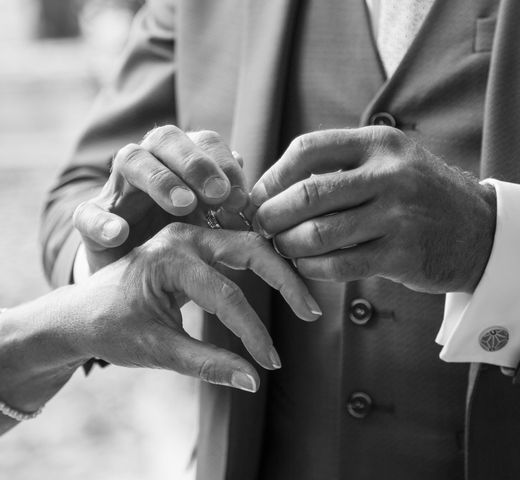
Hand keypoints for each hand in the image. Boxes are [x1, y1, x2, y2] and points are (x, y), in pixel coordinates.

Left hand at [64, 223, 318, 391]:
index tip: (271, 363)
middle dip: (284, 280)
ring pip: (247, 243)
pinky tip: (281, 282)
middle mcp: (182, 237)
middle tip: (311, 312)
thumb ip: (206, 365)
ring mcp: (189, 235)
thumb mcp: (157, 350)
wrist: (80, 311)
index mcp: (169, 259)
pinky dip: (261, 264)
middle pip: (249, 249)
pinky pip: (235, 247)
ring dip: (277, 269)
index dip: (253, 332)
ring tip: (304, 300)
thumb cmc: (112, 329)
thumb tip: (253, 382)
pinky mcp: (194, 244)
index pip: (227, 296)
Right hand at [72, 126, 248, 272]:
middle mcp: (148, 164)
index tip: (241, 198)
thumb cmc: (176, 241)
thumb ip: (226, 207)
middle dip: (195, 163)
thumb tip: (248, 181)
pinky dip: (103, 221)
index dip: (223, 163)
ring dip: (159, 179)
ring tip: (183, 206)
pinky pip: (89, 211)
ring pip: (130, 160)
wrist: (131, 275)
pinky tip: (120, 234)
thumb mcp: (208, 225)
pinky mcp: (90, 219)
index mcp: (180, 161)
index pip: (202, 141)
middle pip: (165, 139)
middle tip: (217, 194)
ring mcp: (116, 188)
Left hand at [250, 127, 496, 293]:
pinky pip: (339, 265)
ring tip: (282, 247)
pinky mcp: (402, 254)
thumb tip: (268, 186)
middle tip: (261, 226)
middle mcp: (388, 175)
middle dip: (271, 215)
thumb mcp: (386, 162)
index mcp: (377, 144)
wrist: (478, 229)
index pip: (307, 149)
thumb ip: (337, 168)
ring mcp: (397, 216)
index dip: (272, 175)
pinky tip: (305, 265)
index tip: (258, 196)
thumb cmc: (415, 195)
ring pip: (318, 234)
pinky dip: (311, 268)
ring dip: (288, 245)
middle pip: (307, 194)